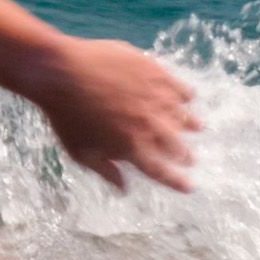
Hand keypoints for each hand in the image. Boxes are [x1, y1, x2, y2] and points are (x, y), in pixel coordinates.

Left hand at [24, 37, 199, 191]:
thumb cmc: (65, 114)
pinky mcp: (156, 74)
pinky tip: (188, 97)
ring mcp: (156, 99)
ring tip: (199, 127)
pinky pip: (180, 88)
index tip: (189, 187)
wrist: (61, 71)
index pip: (162, 172)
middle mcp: (150, 126)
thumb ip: (106, 171)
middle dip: (185, 155)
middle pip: (177, 146)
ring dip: (192, 125)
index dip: (178, 181)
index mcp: (132, 149)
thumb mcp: (81, 152)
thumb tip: (124, 188)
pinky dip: (186, 95)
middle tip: (190, 158)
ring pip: (184, 117)